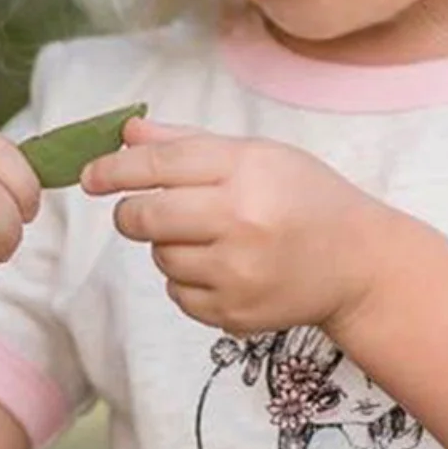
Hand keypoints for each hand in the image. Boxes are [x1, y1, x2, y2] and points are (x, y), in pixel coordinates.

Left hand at [80, 118, 390, 336]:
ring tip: (209, 236)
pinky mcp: (234, 315)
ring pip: (161, 257)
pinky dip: (187, 280)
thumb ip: (189, 143)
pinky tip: (223, 267)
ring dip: (168, 245)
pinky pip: (178, 294)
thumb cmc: (306, 197)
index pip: (160, 165)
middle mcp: (241, 221)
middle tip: (138, 210)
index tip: (89, 175)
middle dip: (130, 212)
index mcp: (246, 171)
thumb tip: (128, 133)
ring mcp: (237, 273)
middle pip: (145, 216)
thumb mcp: (258, 154)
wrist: (358, 263)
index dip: (115, 169)